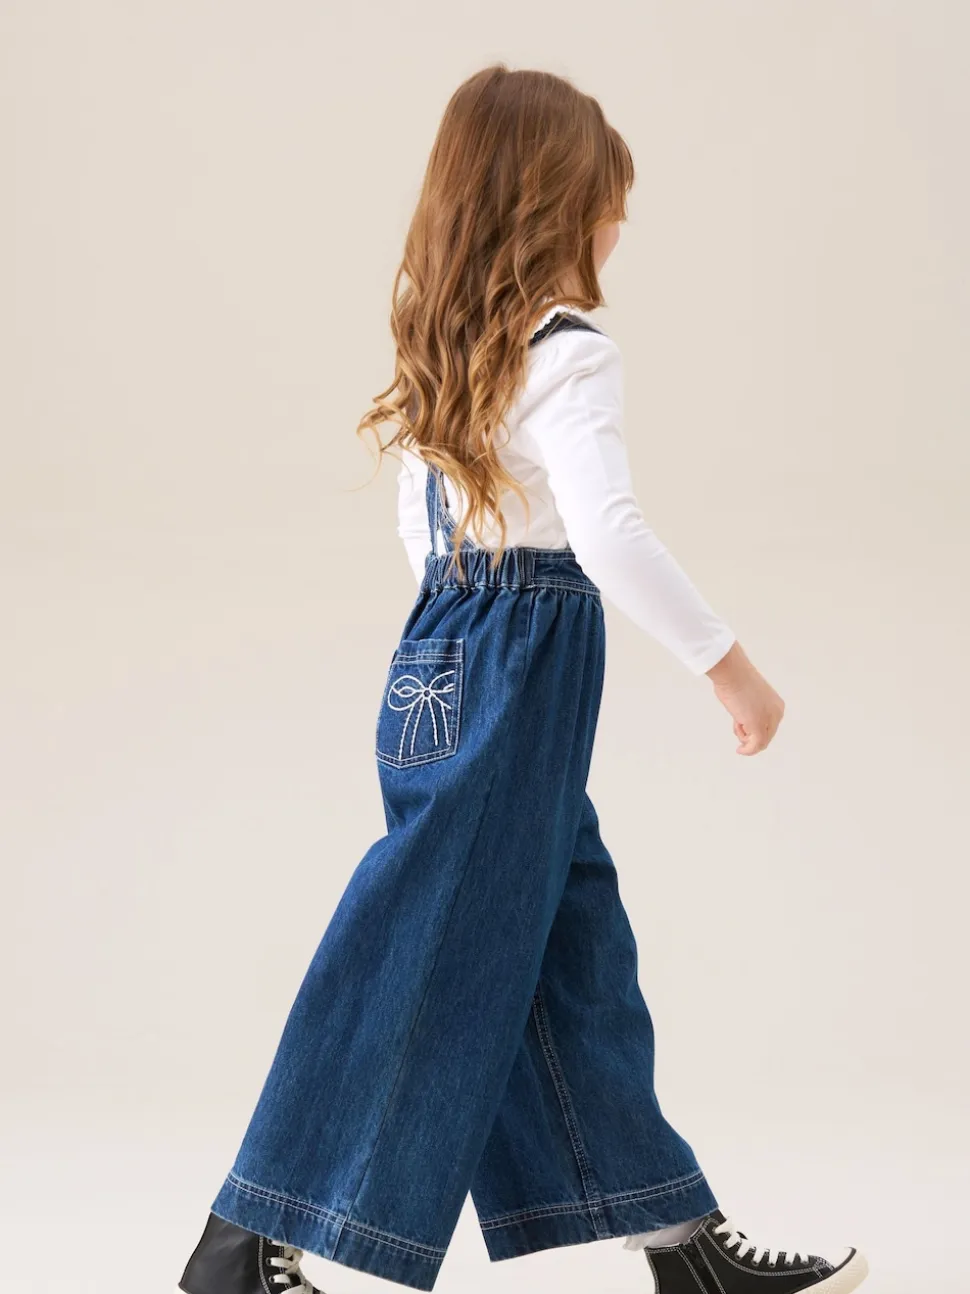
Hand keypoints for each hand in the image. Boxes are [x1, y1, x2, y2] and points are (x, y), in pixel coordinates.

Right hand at [706, 641, 784, 755]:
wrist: (732, 672)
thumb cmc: (735, 679)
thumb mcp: (748, 696)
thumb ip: (751, 709)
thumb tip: (743, 718)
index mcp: (777, 705)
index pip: (770, 727)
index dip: (755, 730)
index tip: (743, 730)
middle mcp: (777, 713)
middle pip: (767, 736)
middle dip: (751, 736)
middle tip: (739, 731)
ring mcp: (768, 720)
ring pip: (760, 742)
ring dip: (745, 738)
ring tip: (736, 722)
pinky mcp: (758, 726)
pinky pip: (755, 746)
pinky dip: (748, 751)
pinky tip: (740, 750)